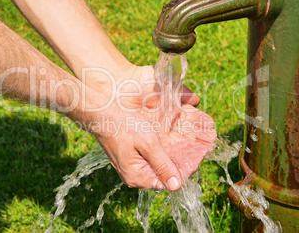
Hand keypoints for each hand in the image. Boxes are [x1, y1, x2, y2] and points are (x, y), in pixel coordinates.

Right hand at [87, 65, 215, 190]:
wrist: (101, 111)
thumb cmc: (124, 125)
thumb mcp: (148, 144)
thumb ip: (162, 165)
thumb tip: (176, 186)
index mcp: (136, 176)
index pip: (166, 182)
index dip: (183, 170)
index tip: (197, 155)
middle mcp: (132, 175)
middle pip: (161, 174)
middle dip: (177, 162)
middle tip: (193, 147)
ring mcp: (129, 165)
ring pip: (155, 164)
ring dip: (169, 155)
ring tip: (183, 143)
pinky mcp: (128, 155)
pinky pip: (147, 157)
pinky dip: (158, 150)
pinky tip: (166, 140)